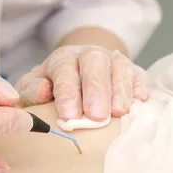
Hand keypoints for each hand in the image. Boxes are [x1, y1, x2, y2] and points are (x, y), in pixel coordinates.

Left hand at [15, 45, 150, 120]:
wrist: (80, 72)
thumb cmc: (54, 88)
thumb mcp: (33, 88)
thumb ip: (32, 90)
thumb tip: (43, 91)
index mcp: (63, 59)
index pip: (65, 71)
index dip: (68, 93)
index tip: (69, 115)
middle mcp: (90, 55)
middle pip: (95, 64)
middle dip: (96, 91)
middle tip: (96, 116)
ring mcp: (114, 62)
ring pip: (120, 68)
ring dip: (120, 90)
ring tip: (119, 112)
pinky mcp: (134, 72)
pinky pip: (140, 76)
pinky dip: (140, 88)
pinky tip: (137, 103)